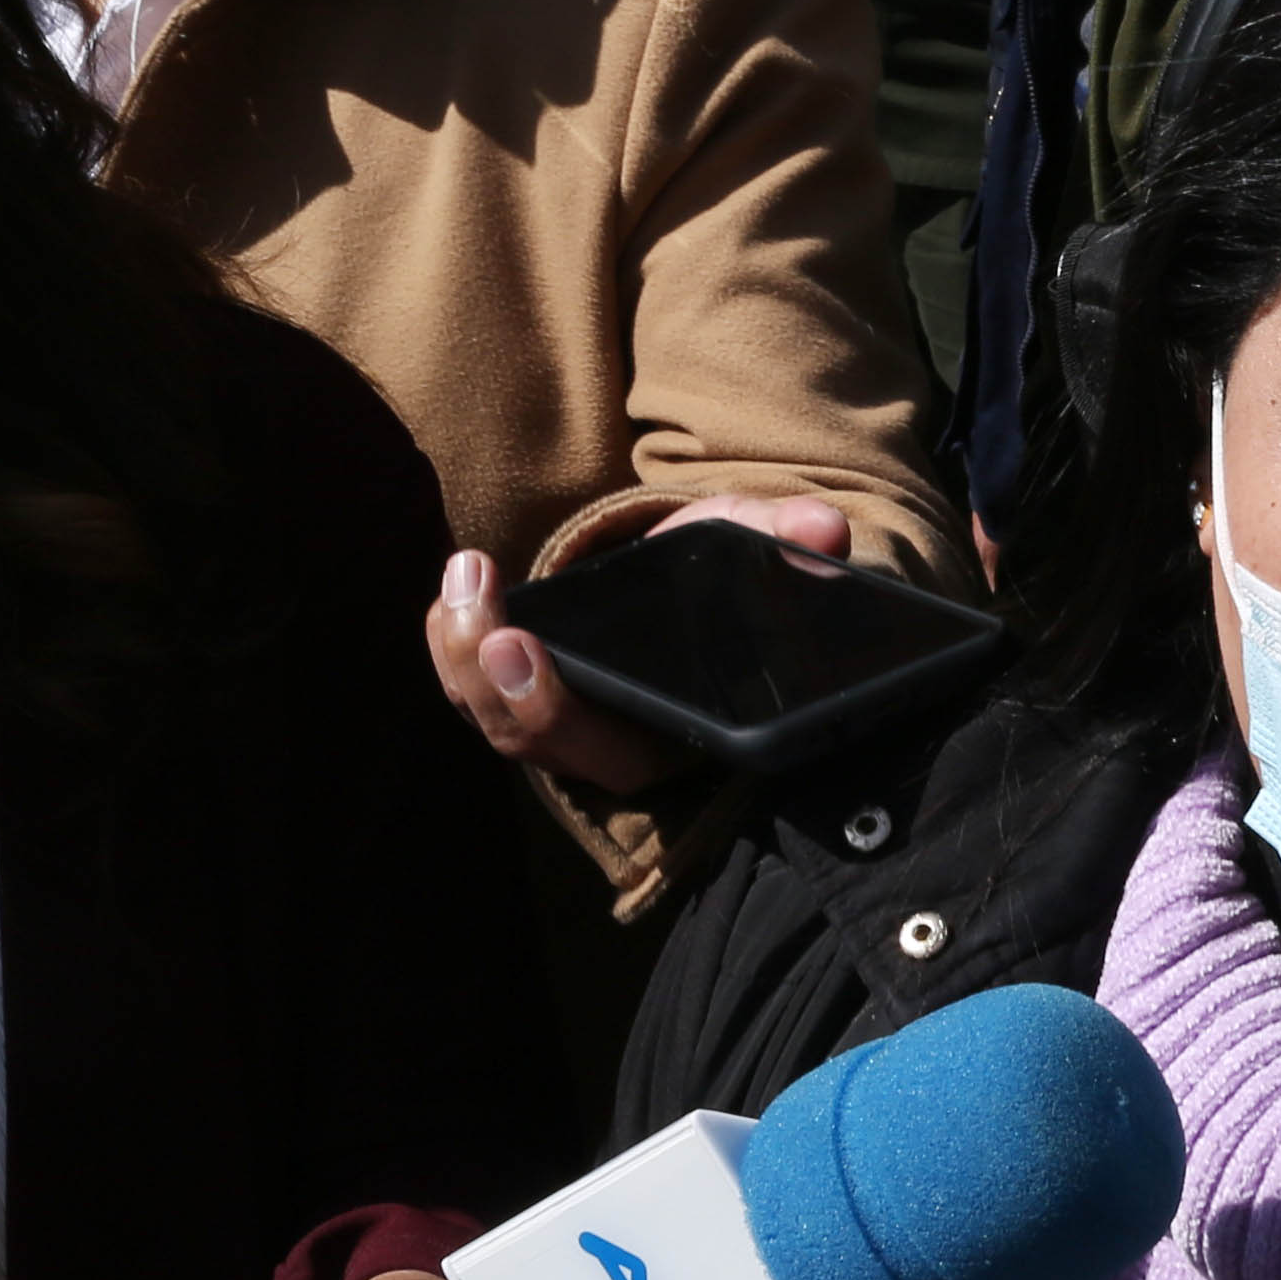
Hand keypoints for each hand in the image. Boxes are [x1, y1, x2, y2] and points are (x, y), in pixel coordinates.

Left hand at [425, 496, 850, 794]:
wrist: (696, 585)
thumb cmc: (726, 578)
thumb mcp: (755, 551)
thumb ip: (786, 540)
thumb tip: (828, 529)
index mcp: (675, 734)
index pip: (613, 750)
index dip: (557, 710)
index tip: (519, 645)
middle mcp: (613, 743)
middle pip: (540, 740)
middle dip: (505, 686)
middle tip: (491, 622)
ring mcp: (564, 725)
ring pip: (497, 719)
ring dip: (463, 658)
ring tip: (467, 581)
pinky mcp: (525, 695)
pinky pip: (473, 688)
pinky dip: (452, 642)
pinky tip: (457, 586)